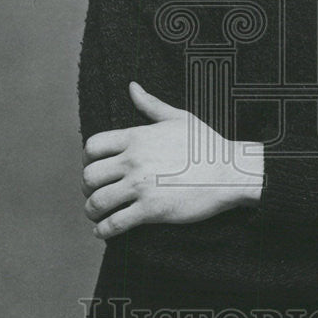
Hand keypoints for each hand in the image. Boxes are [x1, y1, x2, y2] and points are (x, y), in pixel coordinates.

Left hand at [82, 82, 263, 239]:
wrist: (230, 172)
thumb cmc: (207, 145)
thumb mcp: (178, 118)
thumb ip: (151, 104)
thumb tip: (132, 86)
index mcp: (137, 137)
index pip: (93, 146)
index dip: (88, 159)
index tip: (95, 167)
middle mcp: (134, 161)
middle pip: (89, 176)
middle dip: (87, 187)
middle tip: (95, 193)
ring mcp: (141, 186)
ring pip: (97, 202)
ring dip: (92, 211)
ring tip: (96, 214)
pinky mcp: (151, 210)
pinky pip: (115, 223)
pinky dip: (104, 230)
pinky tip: (104, 231)